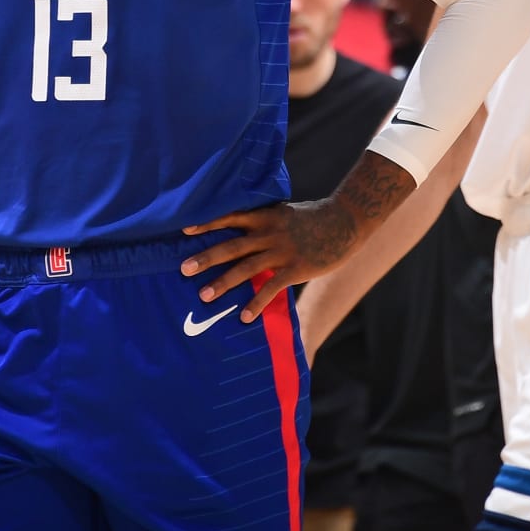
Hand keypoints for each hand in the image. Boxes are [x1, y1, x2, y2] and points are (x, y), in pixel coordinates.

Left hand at [181, 199, 356, 322]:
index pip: (231, 217)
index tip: (185, 230)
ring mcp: (282, 251)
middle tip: (184, 269)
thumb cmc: (315, 218)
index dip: (208, 223)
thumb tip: (244, 230)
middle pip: (232, 246)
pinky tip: (244, 317)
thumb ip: (266, 222)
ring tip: (204, 296)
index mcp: (266, 216)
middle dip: (207, 258)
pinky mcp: (295, 268)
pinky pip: (271, 288)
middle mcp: (270, 233)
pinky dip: (256, 303)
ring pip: (246, 268)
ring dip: (224, 283)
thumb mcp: (286, 213)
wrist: (345, 221)